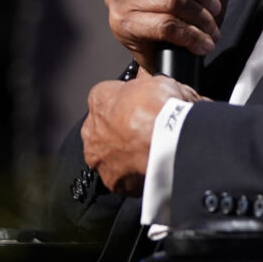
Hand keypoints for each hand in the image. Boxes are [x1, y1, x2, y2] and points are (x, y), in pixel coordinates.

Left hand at [81, 73, 201, 195]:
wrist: (170, 140)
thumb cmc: (161, 107)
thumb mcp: (159, 80)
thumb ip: (149, 84)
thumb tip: (151, 83)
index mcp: (99, 98)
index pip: (108, 97)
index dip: (128, 102)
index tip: (142, 106)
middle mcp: (92, 128)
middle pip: (104, 128)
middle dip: (122, 130)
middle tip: (147, 131)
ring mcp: (99, 157)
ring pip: (110, 155)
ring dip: (125, 154)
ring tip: (150, 152)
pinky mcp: (112, 181)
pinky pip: (122, 177)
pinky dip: (134, 174)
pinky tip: (151, 167)